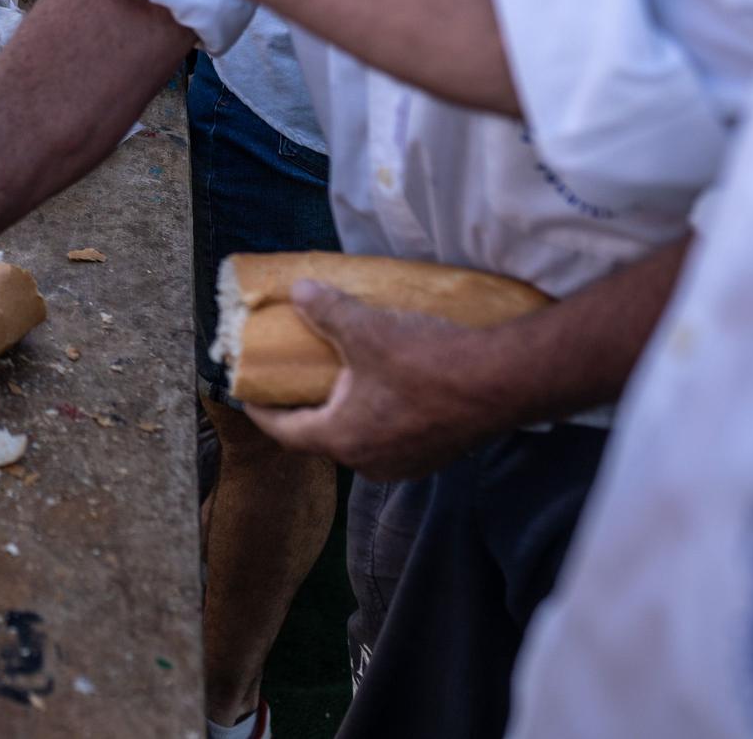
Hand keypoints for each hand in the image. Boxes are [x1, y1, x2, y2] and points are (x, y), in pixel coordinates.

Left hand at [243, 281, 506, 480]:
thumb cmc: (429, 362)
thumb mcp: (367, 329)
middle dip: (307, 411)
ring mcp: (406, 463)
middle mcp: (370, 462)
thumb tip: (299, 290)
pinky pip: (393, 438)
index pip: (285, 432)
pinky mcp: (436, 454)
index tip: (247, 396)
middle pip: (323, 437)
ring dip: (347, 414)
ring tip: (340, 382)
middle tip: (295, 382)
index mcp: (343, 439)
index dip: (262, 412)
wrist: (505, 382)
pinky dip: (379, 417)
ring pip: (361, 439)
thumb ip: (327, 310)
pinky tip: (385, 390)